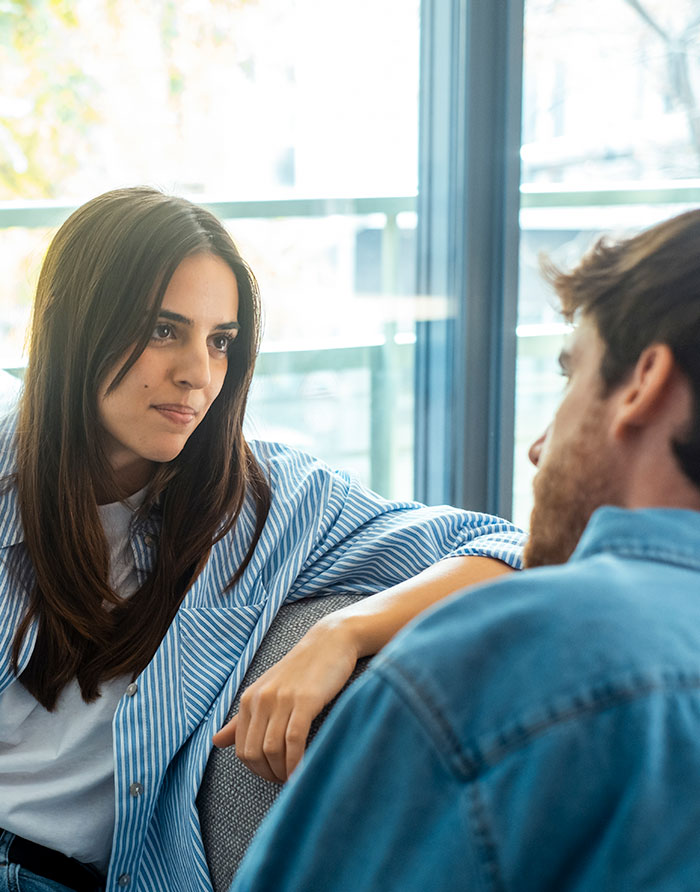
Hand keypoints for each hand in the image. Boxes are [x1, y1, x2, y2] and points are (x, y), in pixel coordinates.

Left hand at [212, 615, 358, 782]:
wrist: (330, 642)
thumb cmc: (301, 671)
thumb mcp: (267, 691)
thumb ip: (241, 718)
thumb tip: (215, 741)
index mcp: (249, 699)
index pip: (241, 748)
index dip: (256, 769)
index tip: (273, 774)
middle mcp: (261, 699)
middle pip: (254, 753)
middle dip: (268, 774)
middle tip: (285, 780)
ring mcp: (282, 699)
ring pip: (272, 749)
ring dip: (282, 771)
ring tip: (295, 777)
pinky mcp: (305, 700)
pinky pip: (294, 740)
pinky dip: (297, 762)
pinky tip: (304, 770)